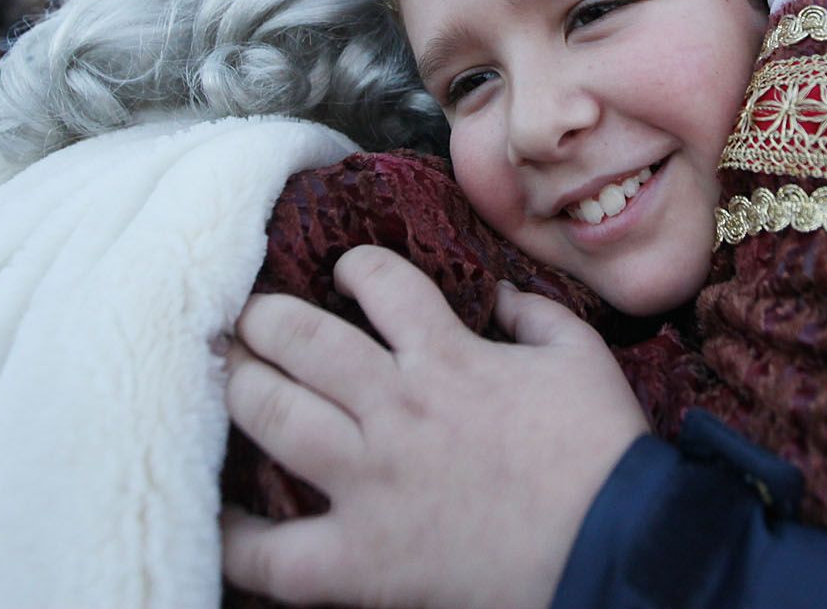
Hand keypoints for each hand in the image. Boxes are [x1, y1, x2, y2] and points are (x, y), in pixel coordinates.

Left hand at [221, 246, 647, 608]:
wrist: (612, 544)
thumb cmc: (601, 451)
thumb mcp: (581, 357)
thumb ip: (535, 316)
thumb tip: (499, 295)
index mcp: (446, 359)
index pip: (381, 285)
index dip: (357, 267)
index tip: (347, 269)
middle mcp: (395, 409)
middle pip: (303, 342)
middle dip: (266, 318)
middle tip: (249, 315)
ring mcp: (369, 482)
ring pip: (275, 418)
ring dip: (241, 387)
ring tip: (225, 372)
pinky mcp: (360, 558)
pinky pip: (272, 553)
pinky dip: (233, 538)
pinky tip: (214, 515)